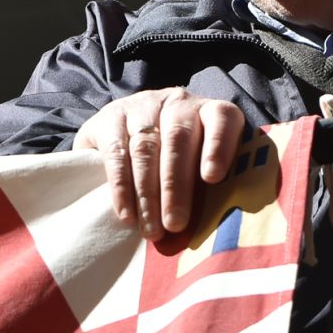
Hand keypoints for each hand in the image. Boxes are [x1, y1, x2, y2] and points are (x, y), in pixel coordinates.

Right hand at [72, 89, 244, 239]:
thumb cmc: (177, 161)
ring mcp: (142, 106)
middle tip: (175, 224)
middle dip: (176, 185)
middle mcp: (177, 103)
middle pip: (178, 139)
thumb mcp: (199, 165)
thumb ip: (208, 187)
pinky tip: (127, 214)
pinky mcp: (111, 117)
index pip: (221, 119)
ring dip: (147, 194)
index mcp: (208, 111)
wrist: (127, 132)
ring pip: (145, 148)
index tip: (212, 178)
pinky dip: (121, 187)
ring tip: (151, 230)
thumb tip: (212, 229)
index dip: (219, 146)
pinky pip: (116, 153)